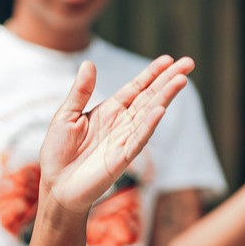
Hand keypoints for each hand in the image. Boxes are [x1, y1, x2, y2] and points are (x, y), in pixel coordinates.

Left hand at [39, 57, 193, 214]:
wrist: (55, 186)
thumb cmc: (58, 151)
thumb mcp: (65, 115)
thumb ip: (80, 91)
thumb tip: (89, 63)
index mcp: (109, 111)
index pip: (136, 88)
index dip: (152, 74)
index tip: (169, 60)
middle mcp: (122, 123)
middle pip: (149, 97)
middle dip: (168, 80)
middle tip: (189, 63)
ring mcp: (124, 140)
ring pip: (149, 115)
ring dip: (164, 97)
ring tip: (180, 81)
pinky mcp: (121, 158)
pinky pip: (138, 139)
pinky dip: (149, 125)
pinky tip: (160, 110)